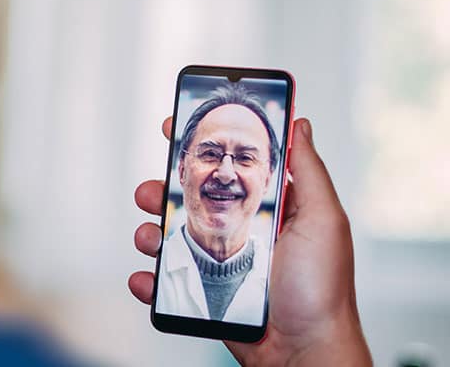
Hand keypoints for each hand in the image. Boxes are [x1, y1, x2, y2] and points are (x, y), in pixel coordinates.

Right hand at [128, 118, 371, 365]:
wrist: (302, 353)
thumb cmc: (321, 289)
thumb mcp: (323, 219)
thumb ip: (307, 172)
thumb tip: (300, 125)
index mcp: (268, 210)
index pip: (228, 168)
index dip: (201, 148)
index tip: (175, 128)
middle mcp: (240, 231)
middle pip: (189, 201)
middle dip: (162, 191)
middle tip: (151, 190)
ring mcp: (220, 263)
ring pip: (171, 238)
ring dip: (150, 233)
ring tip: (148, 237)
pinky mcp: (206, 293)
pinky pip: (168, 282)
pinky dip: (149, 280)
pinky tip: (146, 278)